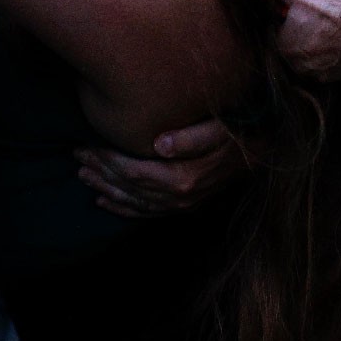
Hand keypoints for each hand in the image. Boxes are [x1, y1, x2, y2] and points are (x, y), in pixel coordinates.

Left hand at [75, 119, 244, 217]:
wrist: (262, 152)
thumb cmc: (238, 134)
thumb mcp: (219, 128)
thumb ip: (192, 137)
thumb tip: (159, 143)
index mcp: (182, 178)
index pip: (133, 171)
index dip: (106, 160)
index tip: (86, 147)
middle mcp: (178, 197)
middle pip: (129, 186)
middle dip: (100, 172)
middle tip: (77, 158)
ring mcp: (181, 205)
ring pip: (134, 201)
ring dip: (106, 189)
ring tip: (84, 176)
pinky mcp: (184, 206)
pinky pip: (146, 212)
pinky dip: (123, 208)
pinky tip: (105, 202)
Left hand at [244, 0, 340, 82]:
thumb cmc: (334, 4)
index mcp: (283, 49)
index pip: (277, 31)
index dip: (285, 16)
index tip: (298, 6)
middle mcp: (300, 69)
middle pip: (295, 47)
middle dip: (302, 33)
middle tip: (317, 15)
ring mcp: (324, 78)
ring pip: (314, 60)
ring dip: (319, 47)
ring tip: (332, 27)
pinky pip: (335, 69)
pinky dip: (338, 58)